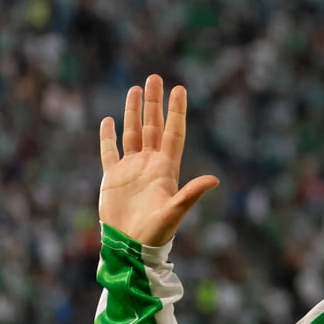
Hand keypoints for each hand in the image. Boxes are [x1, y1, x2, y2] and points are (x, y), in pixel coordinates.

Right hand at [99, 75, 218, 245]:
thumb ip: (192, 194)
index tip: (180, 89)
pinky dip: (108, 137)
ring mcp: (131, 169)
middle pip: (153, 126)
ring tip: (134, 89)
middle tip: (155, 77)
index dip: (176, 111)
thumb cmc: (157, 232)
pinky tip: (108, 121)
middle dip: (154, 102)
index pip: (173, 133)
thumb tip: (215, 180)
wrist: (131, 246)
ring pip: (133, 133)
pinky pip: (109, 152)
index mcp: (166, 169)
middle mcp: (150, 164)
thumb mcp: (176, 211)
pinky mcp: (113, 178)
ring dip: (133, 112)